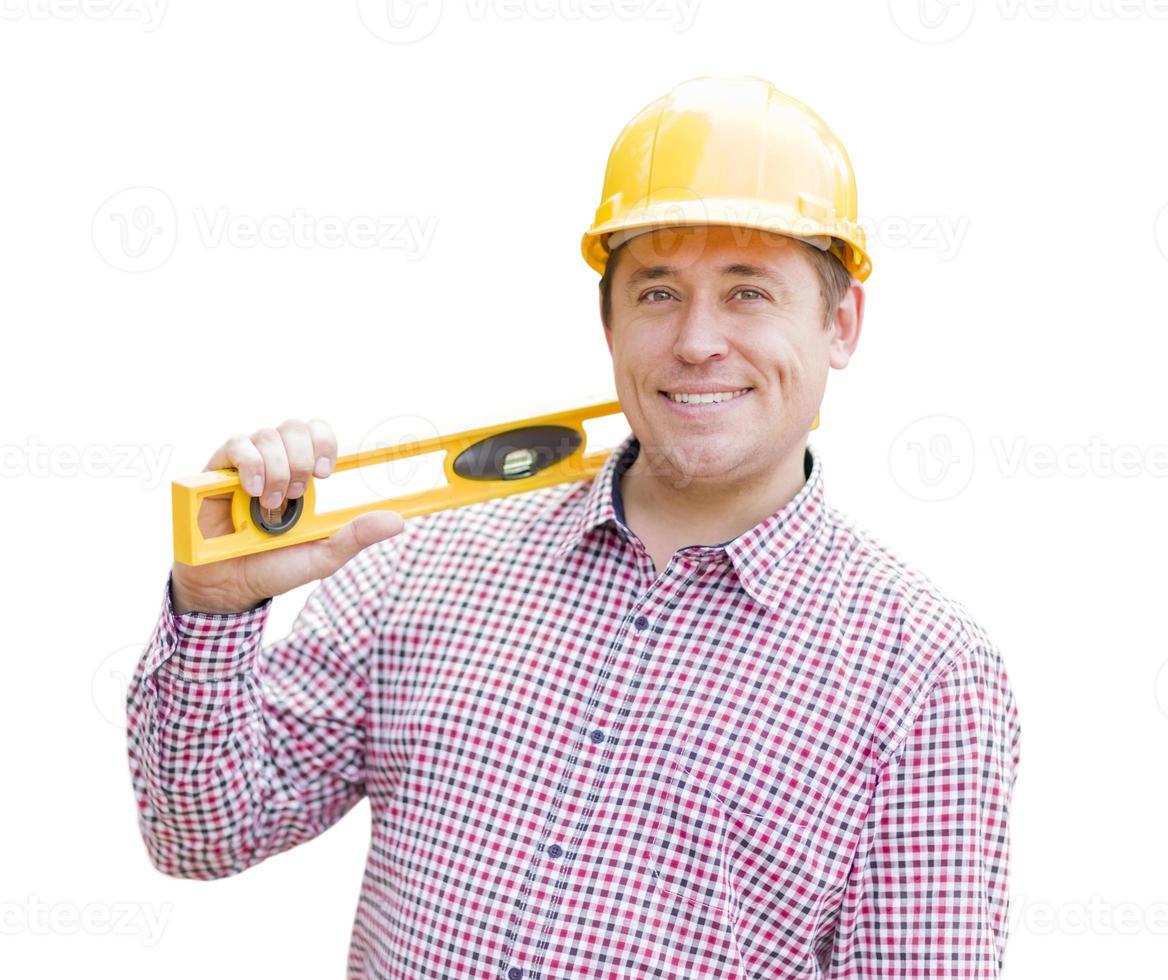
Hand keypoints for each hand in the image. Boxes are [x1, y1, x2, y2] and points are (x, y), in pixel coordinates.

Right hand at [170, 418, 403, 613]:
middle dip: (301, 458)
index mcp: (301, 477)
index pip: (317, 433)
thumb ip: (356, 536)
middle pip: (295, 426)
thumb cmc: (273, 568)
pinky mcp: (215, 472)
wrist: (227, 586)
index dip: (324, 441)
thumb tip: (399, 521)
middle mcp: (274, 463)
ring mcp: (245, 465)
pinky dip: (249, 464)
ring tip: (271, 504)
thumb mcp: (321, 556)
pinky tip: (252, 490)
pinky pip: (235, 445)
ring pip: (267, 435)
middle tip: (296, 495)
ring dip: (276, 468)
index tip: (326, 472)